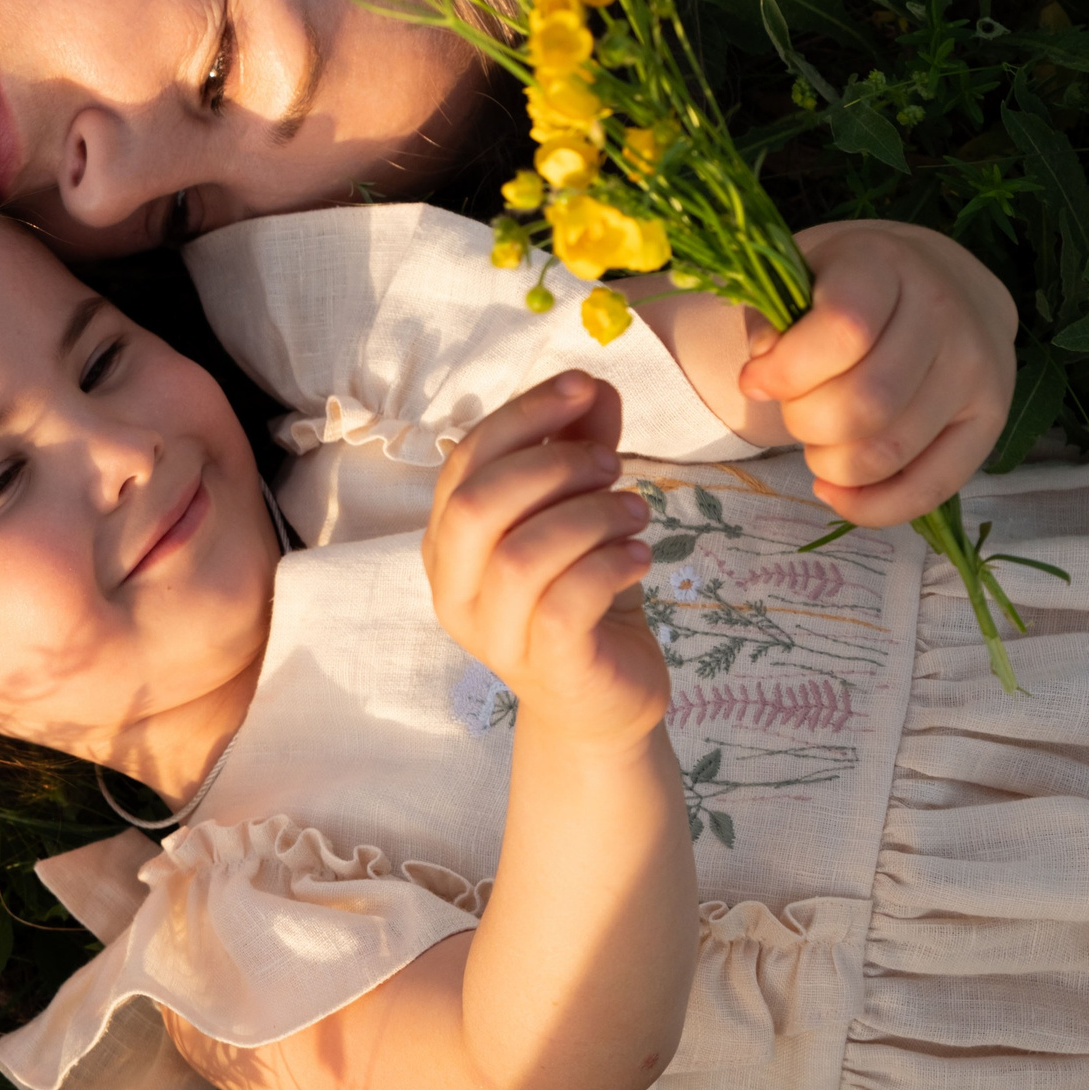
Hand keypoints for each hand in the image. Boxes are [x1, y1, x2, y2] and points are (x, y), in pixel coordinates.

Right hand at [422, 373, 666, 748]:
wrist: (602, 703)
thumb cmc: (582, 599)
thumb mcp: (579, 514)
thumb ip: (578, 451)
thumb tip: (595, 388)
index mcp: (448, 543)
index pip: (464, 462)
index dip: (523, 415)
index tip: (584, 387)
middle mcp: (454, 590)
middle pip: (476, 505)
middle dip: (551, 466)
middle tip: (611, 464)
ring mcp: (494, 634)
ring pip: (522, 554)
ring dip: (589, 516)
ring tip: (634, 513)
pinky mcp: (546, 665)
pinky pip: (566, 602)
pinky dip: (610, 564)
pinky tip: (641, 557)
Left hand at [738, 222, 1017, 525]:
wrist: (939, 281)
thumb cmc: (851, 282)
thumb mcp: (799, 276)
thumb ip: (771, 323)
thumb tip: (763, 380)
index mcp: (886, 264)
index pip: (843, 329)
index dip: (786, 370)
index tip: (755, 380)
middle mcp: (945, 313)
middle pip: (864, 403)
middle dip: (805, 422)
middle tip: (795, 409)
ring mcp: (977, 369)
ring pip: (889, 451)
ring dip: (832, 463)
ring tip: (818, 441)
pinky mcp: (991, 420)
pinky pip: (931, 488)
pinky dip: (872, 506)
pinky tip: (836, 489)